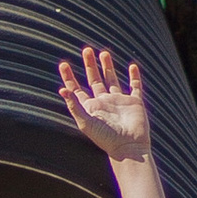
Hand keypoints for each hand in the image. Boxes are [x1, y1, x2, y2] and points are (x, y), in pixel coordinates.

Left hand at [57, 45, 150, 163]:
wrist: (128, 147)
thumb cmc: (106, 138)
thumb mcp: (86, 122)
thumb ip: (74, 105)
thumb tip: (61, 90)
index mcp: (90, 107)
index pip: (77, 89)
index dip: (69, 77)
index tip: (63, 64)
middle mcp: (104, 102)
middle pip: (94, 80)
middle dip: (90, 65)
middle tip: (86, 50)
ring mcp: (119, 102)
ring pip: (112, 80)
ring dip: (108, 67)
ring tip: (103, 53)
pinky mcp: (134, 103)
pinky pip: (135, 87)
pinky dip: (134, 77)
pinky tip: (132, 66)